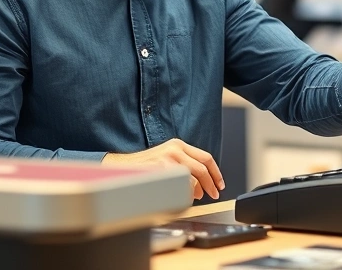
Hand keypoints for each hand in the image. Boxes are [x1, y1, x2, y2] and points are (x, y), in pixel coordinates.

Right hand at [103, 138, 224, 199]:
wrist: (121, 168)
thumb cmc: (144, 167)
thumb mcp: (166, 158)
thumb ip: (184, 165)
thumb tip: (201, 185)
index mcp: (178, 145)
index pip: (206, 157)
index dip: (216, 172)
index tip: (219, 183)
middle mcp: (175, 149)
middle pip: (203, 168)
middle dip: (211, 184)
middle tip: (214, 194)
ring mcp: (168, 160)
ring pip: (194, 178)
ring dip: (198, 191)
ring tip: (196, 197)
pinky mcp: (161, 171)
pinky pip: (181, 185)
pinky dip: (185, 194)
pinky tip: (181, 196)